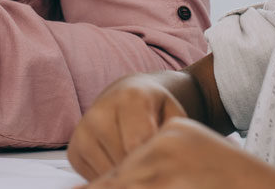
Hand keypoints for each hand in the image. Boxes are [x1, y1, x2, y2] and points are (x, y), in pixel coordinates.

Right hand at [83, 117, 274, 188]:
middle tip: (165, 176)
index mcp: (132, 98)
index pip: (142, 146)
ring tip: (150, 173)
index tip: (174, 173)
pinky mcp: (75, 149)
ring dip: (130, 180)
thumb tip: (199, 159)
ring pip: (109, 176)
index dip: (158, 166)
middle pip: (125, 164)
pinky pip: (95, 179)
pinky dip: (115, 182)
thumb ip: (179, 137)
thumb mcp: (179, 116)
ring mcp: (84, 131)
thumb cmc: (163, 108)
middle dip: (147, 175)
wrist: (132, 94)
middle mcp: (100, 111)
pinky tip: (131, 174)